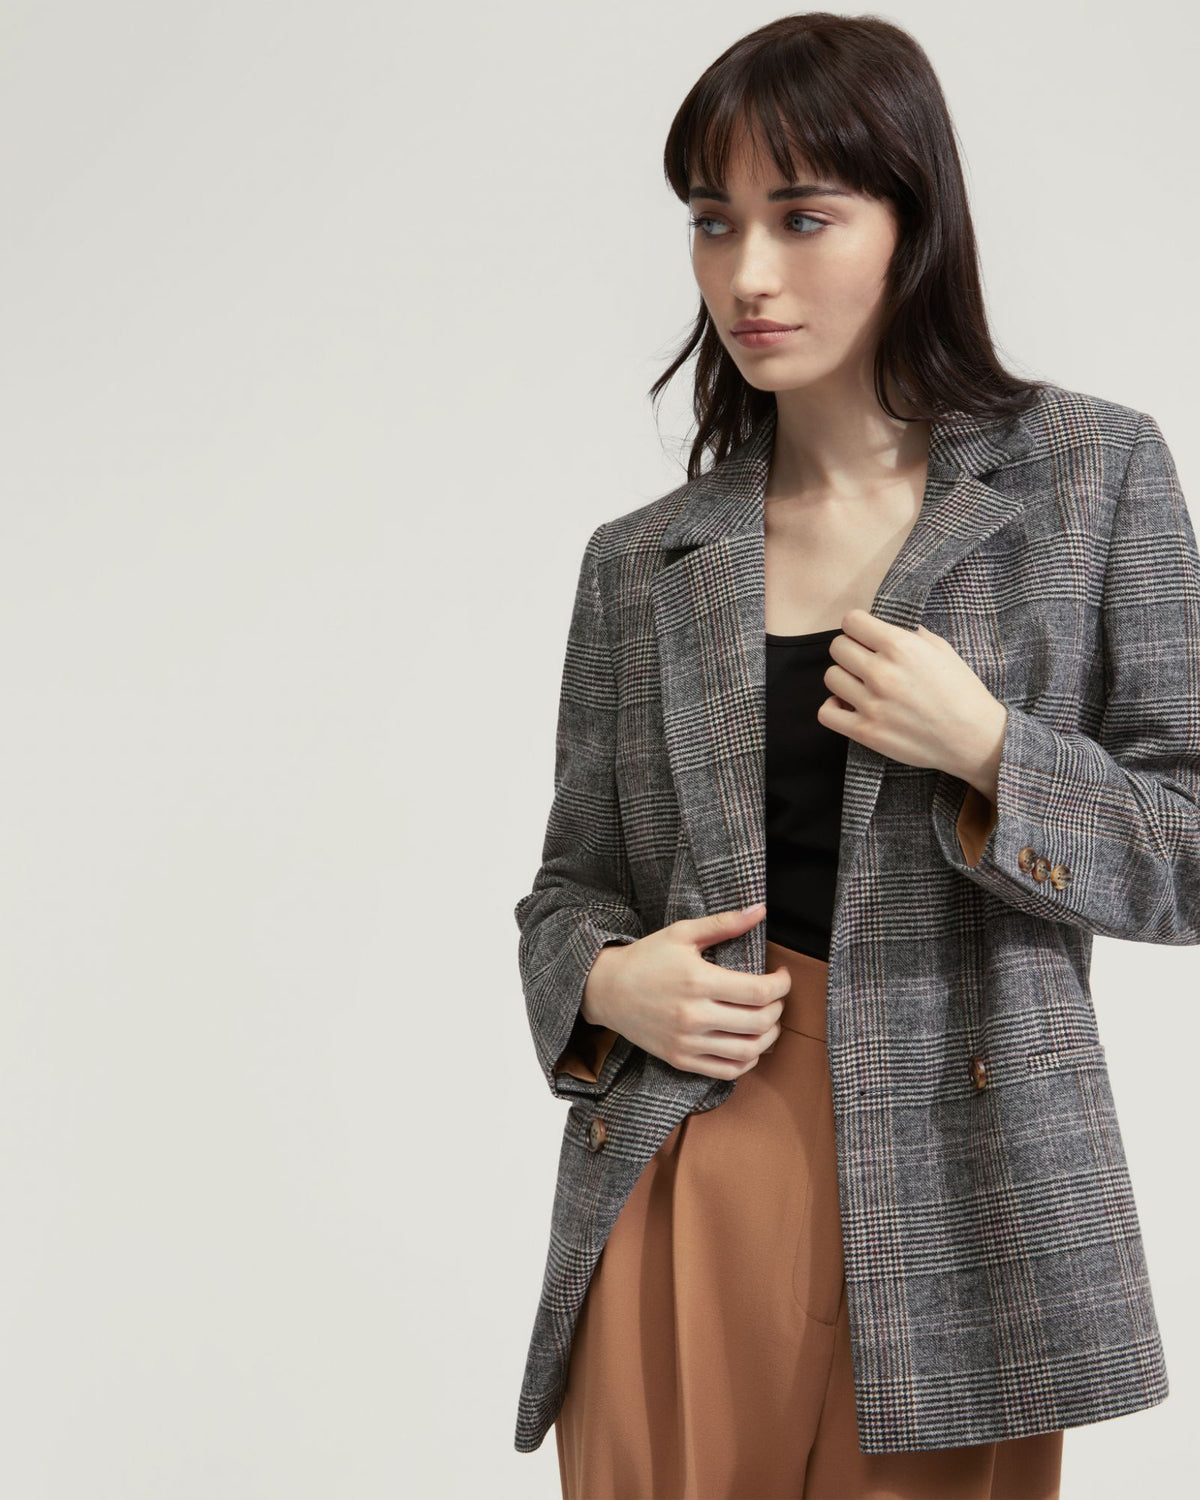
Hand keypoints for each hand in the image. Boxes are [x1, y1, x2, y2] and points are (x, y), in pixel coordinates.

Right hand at [582, 902, 789, 1079]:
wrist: (606, 990)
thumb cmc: (646, 958)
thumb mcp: (682, 933)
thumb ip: (724, 923)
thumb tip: (761, 910)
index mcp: (698, 981)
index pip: (759, 991)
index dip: (782, 985)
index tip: (781, 975)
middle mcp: (694, 1015)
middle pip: (759, 1022)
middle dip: (778, 1008)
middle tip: (775, 995)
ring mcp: (687, 1042)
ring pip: (748, 1051)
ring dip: (769, 1036)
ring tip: (768, 1020)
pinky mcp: (681, 1060)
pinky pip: (727, 1072)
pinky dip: (748, 1060)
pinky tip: (749, 1043)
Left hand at [817, 608, 1007, 798]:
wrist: (974, 738)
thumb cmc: (961, 691)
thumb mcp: (941, 649)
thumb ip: (908, 633)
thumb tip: (882, 624)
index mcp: (900, 646)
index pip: (851, 621)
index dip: (858, 626)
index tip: (865, 635)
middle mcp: (882, 672)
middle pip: (837, 647)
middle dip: (850, 650)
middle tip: (866, 661)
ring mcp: (871, 704)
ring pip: (831, 677)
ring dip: (844, 678)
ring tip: (861, 684)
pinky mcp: (866, 732)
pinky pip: (826, 712)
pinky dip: (834, 707)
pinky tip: (849, 705)